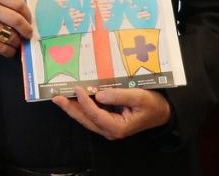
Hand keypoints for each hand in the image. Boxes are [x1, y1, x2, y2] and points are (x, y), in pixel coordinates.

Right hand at [0, 0, 32, 56]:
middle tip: (28, 33)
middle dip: (26, 29)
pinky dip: (9, 51)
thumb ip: (6, 2)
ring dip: (17, 41)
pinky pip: (1, 47)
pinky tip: (10, 50)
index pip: (18, 3)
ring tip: (17, 41)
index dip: (28, 14)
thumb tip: (27, 17)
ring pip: (10, 35)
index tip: (30, 20)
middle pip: (16, 19)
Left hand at [53, 86, 170, 140]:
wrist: (162, 113)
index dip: (85, 102)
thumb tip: (99, 93)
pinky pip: (91, 114)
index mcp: (117, 127)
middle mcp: (110, 130)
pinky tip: (75, 96)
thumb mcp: (139, 97)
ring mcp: (107, 127)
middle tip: (57, 97)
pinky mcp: (107, 121)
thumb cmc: (152, 105)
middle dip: (70, 108)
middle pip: (86, 119)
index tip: (78, 88)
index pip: (96, 114)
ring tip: (60, 96)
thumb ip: (119, 96)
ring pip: (86, 118)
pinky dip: (82, 106)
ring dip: (73, 107)